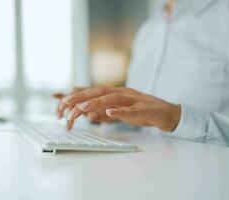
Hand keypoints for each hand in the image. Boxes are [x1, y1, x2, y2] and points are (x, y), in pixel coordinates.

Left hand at [61, 86, 180, 131]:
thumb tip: (89, 115)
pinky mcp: (143, 108)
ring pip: (112, 98)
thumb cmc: (143, 112)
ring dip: (96, 102)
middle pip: (98, 91)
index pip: (93, 92)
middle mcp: (122, 92)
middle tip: (65, 103)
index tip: (62, 102)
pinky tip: (110, 112)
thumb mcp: (120, 112)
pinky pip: (131, 109)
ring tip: (82, 108)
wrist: (167, 113)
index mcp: (116, 93)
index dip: (77, 95)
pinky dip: (119, 110)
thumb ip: (106, 112)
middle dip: (81, 96)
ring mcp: (133, 99)